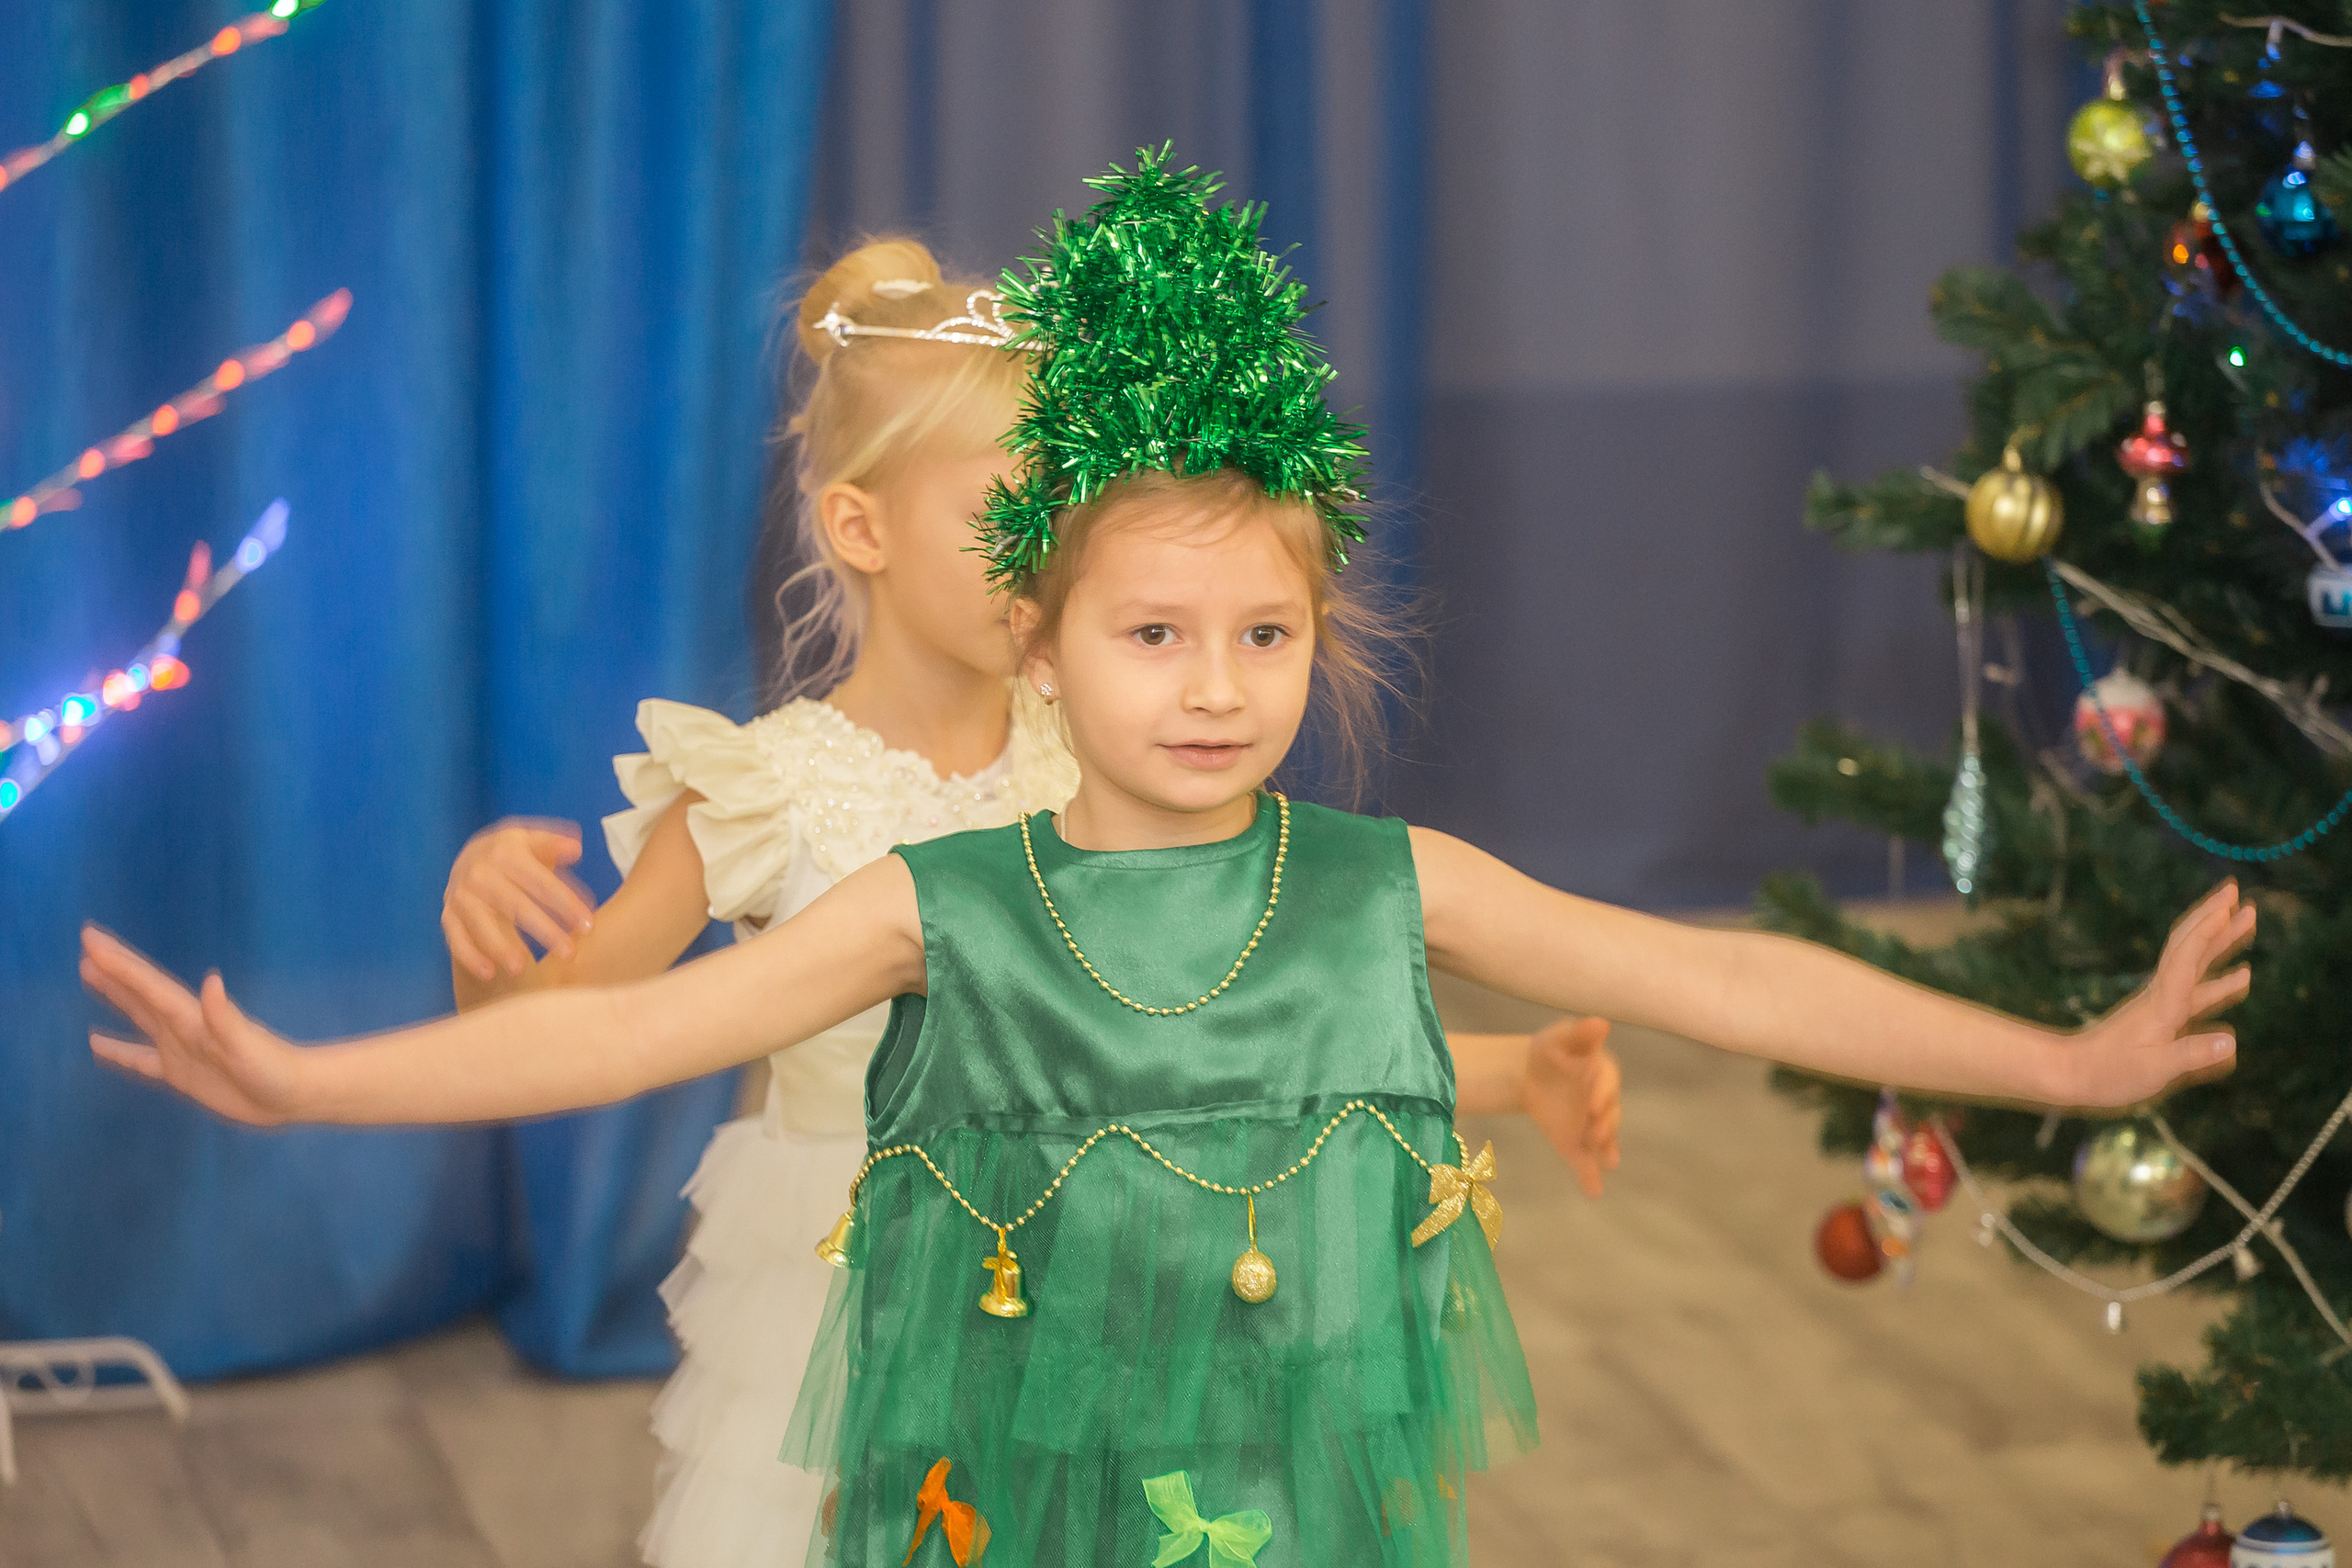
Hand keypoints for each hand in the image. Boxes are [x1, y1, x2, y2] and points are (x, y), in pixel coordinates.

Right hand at [81, 927, 301, 1126]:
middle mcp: (182, 1026)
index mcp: (193, 1016)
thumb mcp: (247, 1045)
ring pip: (138, 1015)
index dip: (119, 963)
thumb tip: (211, 980)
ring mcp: (180, 1048)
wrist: (291, 1094)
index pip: (148, 985)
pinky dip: (119, 1051)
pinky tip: (97, 1044)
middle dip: (114, 967)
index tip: (91, 939)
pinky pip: (140, 1059)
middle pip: (140, 990)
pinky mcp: (181, 1074)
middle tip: (86, 943)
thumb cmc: (272, 1068)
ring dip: (114, 995)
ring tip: (88, 974)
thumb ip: (225, 1016)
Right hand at [442, 818, 594, 980]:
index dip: (566, 903)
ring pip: (482, 924)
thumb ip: (553, 844)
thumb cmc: (512, 851)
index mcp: (506, 853)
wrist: (468, 854)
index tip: (589, 925)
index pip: (541, 882)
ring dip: (500, 947)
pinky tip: (489, 973)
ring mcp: (462, 896)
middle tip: (570, 954)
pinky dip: (469, 957)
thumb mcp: (531, 839)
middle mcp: (481, 874)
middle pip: (516, 906)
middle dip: (544, 931)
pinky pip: (456, 938)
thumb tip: (576, 847)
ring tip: (521, 968)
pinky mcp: (449, 915)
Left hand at [1525, 1016, 1621, 1196]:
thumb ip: (1579, 1034)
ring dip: (1604, 1148)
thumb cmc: (1550, 1051)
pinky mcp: (1577, 1142)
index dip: (1601, 1092)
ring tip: (1605, 1160)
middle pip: (1609, 1114)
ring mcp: (1591, 1125)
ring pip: (1603, 1139)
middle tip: (1596, 1131)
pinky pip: (1586, 1161)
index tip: (1593, 1100)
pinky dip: (1590, 1176)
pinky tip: (1593, 1190)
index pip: (1606, 1083)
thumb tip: (1601, 1023)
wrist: (1529, 1075)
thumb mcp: (1559, 1038)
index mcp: (1601, 1073)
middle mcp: (1602, 1102)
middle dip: (1605, 1123)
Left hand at [2060, 880, 2254, 1109]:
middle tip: (2236, 890)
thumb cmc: (2109, 1074)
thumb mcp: (2153, 1069)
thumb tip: (2232, 1040)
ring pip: (2196, 962)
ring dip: (2221, 940)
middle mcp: (2163, 995)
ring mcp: (2162, 1003)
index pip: (2188, 957)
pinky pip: (2197, 989)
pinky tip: (2241, 977)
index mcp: (2163, 1003)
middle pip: (2189, 946)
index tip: (2229, 905)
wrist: (2071, 1074)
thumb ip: (2191, 1054)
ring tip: (2247, 919)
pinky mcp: (2162, 1016)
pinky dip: (2220, 979)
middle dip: (2214, 917)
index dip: (2209, 931)